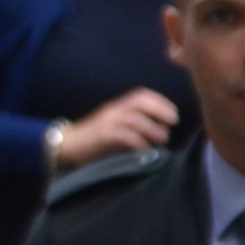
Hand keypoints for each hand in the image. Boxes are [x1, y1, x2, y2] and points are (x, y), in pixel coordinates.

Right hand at [57, 89, 178, 166]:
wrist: (69, 144)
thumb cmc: (100, 139)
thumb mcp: (121, 127)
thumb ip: (139, 126)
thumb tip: (165, 132)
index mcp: (120, 106)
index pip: (141, 95)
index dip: (160, 102)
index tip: (174, 114)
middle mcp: (114, 110)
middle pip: (139, 102)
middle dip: (159, 109)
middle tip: (173, 121)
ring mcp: (107, 122)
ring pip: (132, 118)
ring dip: (151, 127)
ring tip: (163, 138)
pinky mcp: (101, 136)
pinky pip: (121, 134)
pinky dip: (136, 140)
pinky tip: (145, 149)